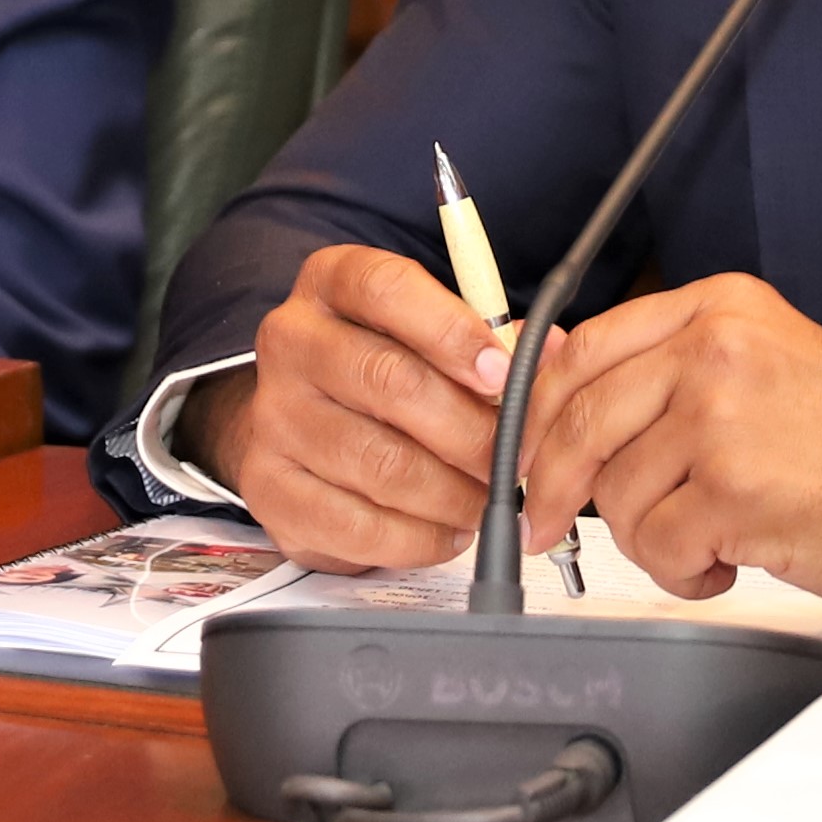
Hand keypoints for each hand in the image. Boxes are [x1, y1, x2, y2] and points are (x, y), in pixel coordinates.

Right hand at [188, 245, 528, 570]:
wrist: (298, 429)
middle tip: (514, 459)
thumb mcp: (429, 336)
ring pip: (380, 463)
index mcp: (331, 284)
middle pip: (389, 382)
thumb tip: (551, 353)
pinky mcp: (269, 487)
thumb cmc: (380, 375)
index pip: (385, 288)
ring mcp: (273, 416)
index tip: (501, 374)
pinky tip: (448, 531)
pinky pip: (357, 524)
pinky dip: (419, 537)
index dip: (451, 331)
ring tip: (486, 500)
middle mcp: (292, 342)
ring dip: (452, 493)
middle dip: (470, 430)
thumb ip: (490, 342)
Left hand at [517, 273, 821, 610]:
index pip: (583, 349)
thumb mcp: (764, 363)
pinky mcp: (734, 489)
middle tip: (546, 524)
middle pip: (579, 420)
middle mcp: (715, 349)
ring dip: (647, 539)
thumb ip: (672, 368)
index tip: (522, 452)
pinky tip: (725, 562)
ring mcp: (722, 417)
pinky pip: (656, 546)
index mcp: (718, 307)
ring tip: (705, 540)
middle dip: (549, 486)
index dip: (536, 411)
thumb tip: (563, 394)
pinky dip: (681, 572)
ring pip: (616, 494)